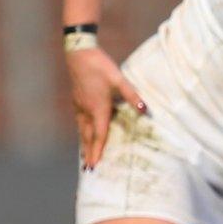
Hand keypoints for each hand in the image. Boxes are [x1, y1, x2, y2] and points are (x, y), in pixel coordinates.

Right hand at [67, 46, 147, 168]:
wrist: (79, 54)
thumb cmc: (101, 67)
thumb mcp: (120, 80)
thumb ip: (133, 97)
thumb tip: (145, 111)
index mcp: (98, 108)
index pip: (99, 135)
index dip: (97, 151)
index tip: (94, 165)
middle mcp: (86, 110)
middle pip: (87, 137)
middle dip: (88, 153)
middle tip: (88, 169)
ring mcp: (79, 106)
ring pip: (81, 130)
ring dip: (84, 144)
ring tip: (85, 157)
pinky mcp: (77, 100)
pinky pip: (79, 122)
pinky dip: (81, 132)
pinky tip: (83, 135)